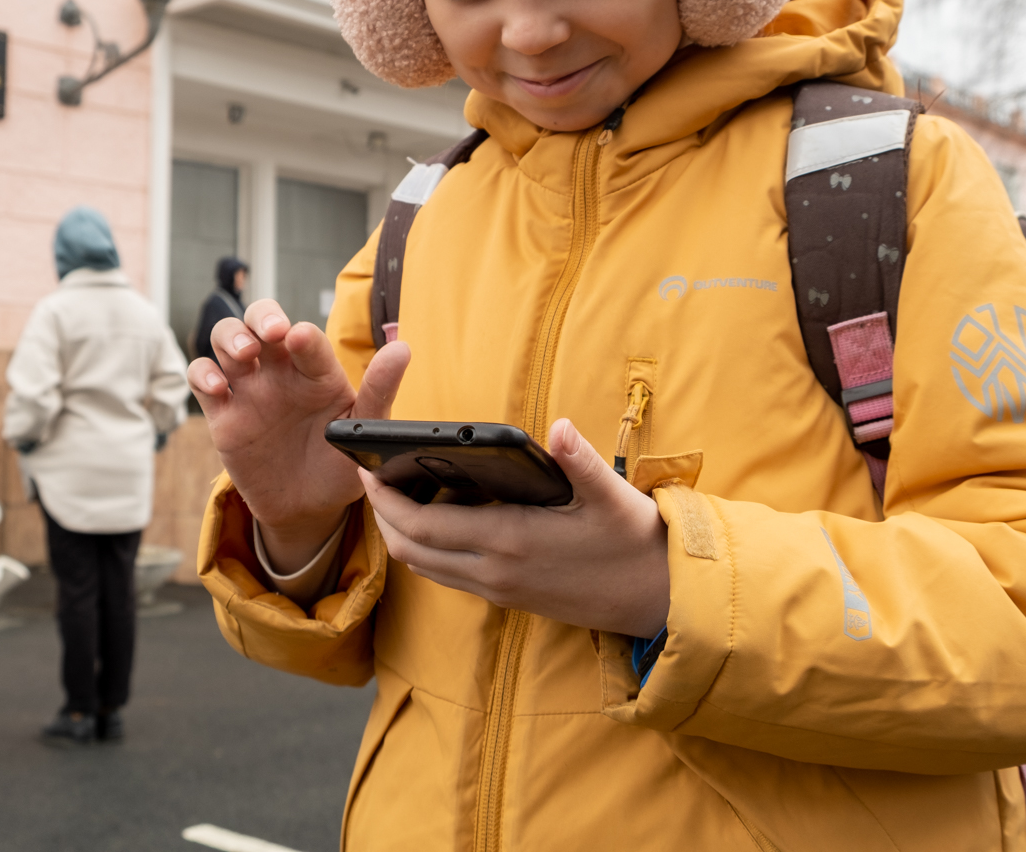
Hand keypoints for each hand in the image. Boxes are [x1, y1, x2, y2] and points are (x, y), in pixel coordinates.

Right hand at [189, 299, 409, 572]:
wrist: (309, 508)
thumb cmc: (341, 464)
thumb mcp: (362, 431)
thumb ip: (379, 390)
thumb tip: (402, 348)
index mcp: (317, 371)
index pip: (306, 338)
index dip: (301, 333)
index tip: (299, 338)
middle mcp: (281, 371)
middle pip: (259, 319)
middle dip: (261, 317)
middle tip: (270, 334)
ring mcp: (249, 389)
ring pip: (226, 338)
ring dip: (229, 337)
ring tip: (244, 356)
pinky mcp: (223, 414)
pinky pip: (201, 379)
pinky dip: (202, 374)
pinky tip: (217, 388)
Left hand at [360, 418, 669, 637]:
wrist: (658, 598)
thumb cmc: (635, 542)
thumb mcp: (612, 496)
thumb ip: (580, 460)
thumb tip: (559, 427)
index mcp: (510, 540)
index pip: (421, 525)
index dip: (385, 499)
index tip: (367, 467)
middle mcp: (495, 571)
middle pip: (410, 550)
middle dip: (381, 515)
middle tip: (371, 477)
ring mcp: (499, 589)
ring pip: (425, 568)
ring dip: (401, 535)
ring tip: (396, 494)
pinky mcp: (508, 598)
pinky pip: (449, 575)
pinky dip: (429, 549)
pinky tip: (440, 518)